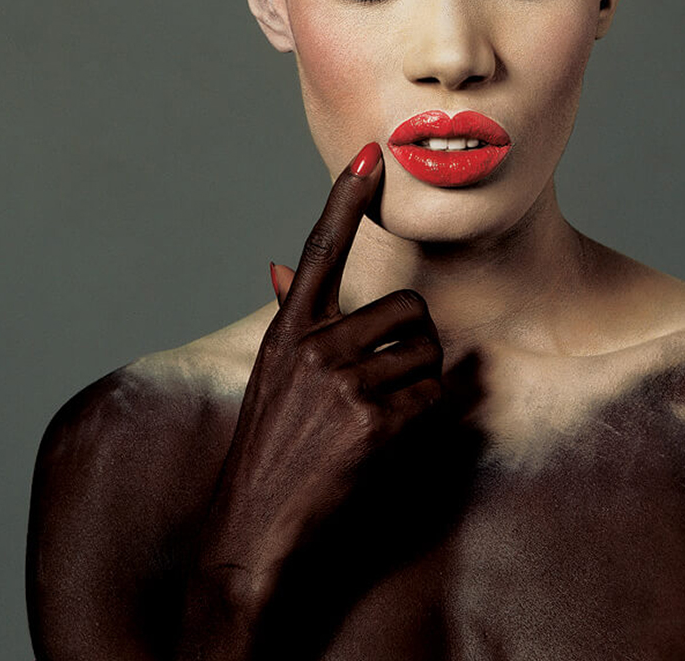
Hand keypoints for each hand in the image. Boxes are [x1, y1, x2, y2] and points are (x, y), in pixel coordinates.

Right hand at [194, 142, 445, 590]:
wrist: (250, 531)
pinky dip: (427, 418)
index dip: (347, 197)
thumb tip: (279, 264)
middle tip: (391, 381)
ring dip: (423, 382)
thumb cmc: (267, 448)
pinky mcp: (371, 423)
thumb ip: (289, 318)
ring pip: (426, 353)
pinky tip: (391, 442)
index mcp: (289, 329)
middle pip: (408, 310)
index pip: (324, 248)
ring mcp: (341, 383)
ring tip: (385, 415)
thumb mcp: (270, 376)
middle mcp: (313, 346)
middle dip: (415, 344)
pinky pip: (433, 397)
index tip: (370, 153)